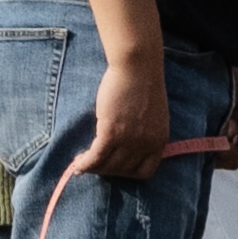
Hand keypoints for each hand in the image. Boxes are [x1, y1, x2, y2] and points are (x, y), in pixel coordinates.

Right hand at [67, 52, 171, 182]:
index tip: (114, 166)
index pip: (145, 171)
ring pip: (108, 166)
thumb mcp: (152, 116)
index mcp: (159, 141)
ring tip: (82, 161)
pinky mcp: (111, 132)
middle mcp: (146, 144)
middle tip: (93, 163)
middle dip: (106, 170)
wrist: (137, 65)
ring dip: (93, 167)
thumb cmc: (143, 84)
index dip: (127, 172)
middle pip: (122, 170)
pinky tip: (77, 164)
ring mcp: (129, 139)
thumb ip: (145, 133)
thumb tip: (126, 148)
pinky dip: (85, 164)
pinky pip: (95, 157)